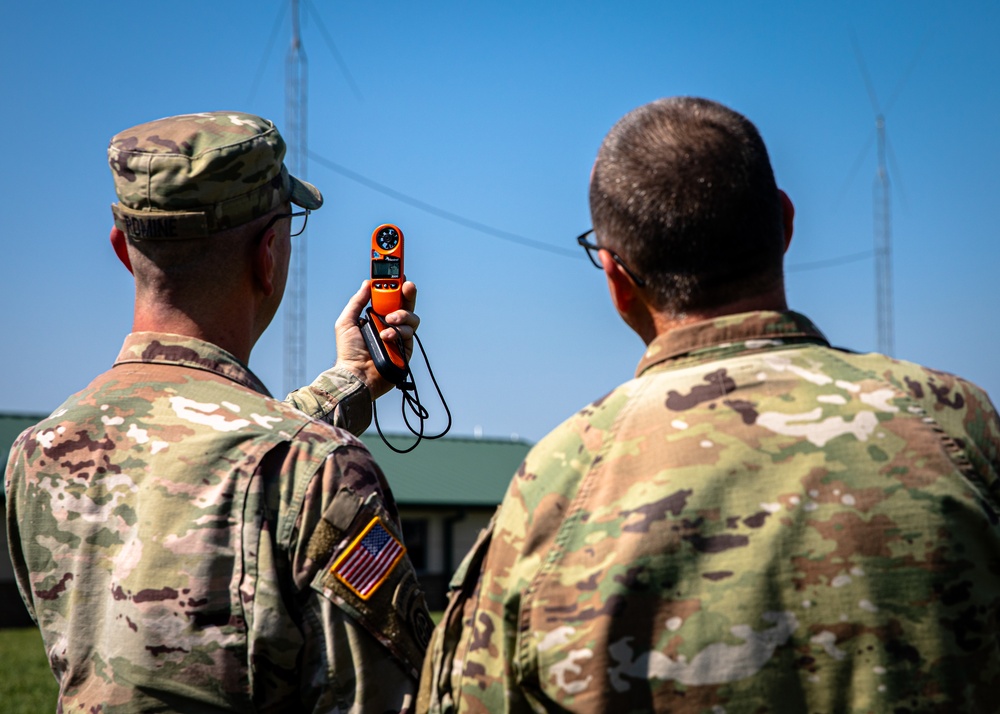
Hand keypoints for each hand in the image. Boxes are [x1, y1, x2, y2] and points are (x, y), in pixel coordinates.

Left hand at [334, 280, 418, 398]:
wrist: (356, 374)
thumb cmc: (349, 352)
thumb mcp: (346, 322)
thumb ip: (357, 301)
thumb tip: (367, 283)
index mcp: (377, 317)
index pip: (390, 297)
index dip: (395, 286)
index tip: (397, 274)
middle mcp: (390, 324)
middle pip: (406, 304)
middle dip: (408, 292)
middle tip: (407, 286)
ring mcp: (399, 336)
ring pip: (411, 317)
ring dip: (401, 315)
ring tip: (389, 321)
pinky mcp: (406, 348)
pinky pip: (409, 333)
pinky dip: (398, 332)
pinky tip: (386, 336)